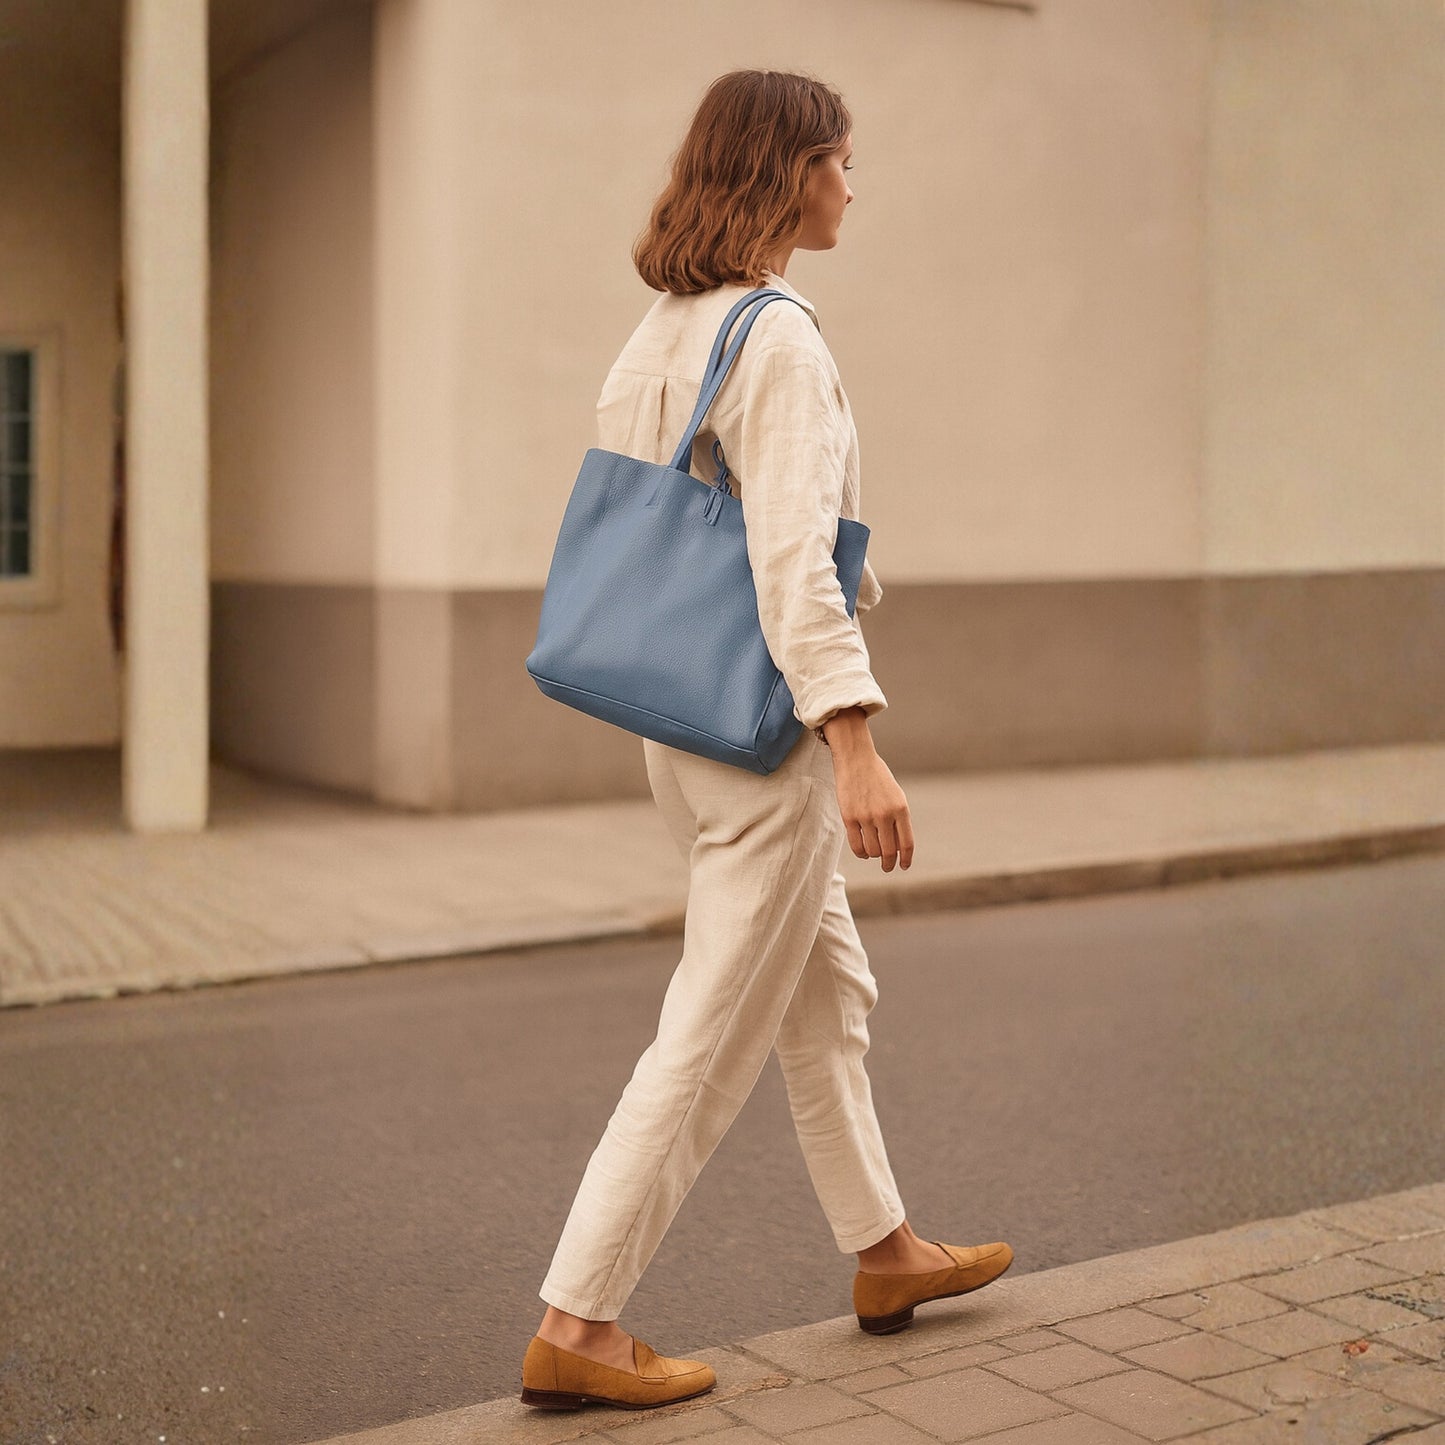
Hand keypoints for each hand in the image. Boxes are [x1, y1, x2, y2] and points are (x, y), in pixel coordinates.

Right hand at [821, 709, 914, 872]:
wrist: (856, 759)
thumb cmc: (878, 777)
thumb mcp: (895, 796)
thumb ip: (898, 819)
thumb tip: (897, 848)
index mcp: (901, 809)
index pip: (906, 843)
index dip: (906, 859)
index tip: (903, 866)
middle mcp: (885, 814)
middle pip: (889, 851)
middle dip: (889, 863)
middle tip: (887, 867)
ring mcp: (866, 817)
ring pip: (872, 851)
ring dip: (874, 856)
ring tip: (873, 854)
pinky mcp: (849, 818)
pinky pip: (856, 845)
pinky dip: (861, 853)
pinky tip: (863, 852)